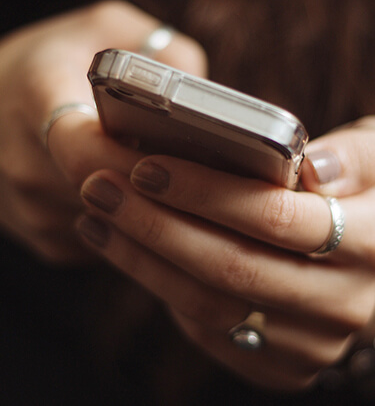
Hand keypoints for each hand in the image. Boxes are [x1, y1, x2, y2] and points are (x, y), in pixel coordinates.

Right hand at [0, 0, 206, 262]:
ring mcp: (26, 209)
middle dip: (157, 191)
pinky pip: (101, 242)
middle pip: (105, 198)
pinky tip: (138, 197)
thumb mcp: (106, 26)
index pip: (88, 151)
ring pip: (109, 226)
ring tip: (176, 185)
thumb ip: (163, 52)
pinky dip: (127, 225)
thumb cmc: (52, 59)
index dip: (140, 163)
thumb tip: (207, 107)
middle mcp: (20, 162)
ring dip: (146, 211)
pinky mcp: (42, 237)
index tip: (183, 161)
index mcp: (34, 97)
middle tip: (203, 179)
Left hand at [77, 117, 374, 389]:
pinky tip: (132, 254)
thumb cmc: (371, 193)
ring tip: (97, 220)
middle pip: (230, 268)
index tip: (147, 167)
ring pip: (211, 307)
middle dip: (155, 227)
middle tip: (101, 189)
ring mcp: (311, 343)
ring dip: (143, 262)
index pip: (275, 218)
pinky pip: (212, 333)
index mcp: (372, 245)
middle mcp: (343, 303)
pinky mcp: (283, 363)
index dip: (206, 193)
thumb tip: (310, 166)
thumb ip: (353, 159)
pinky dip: (164, 291)